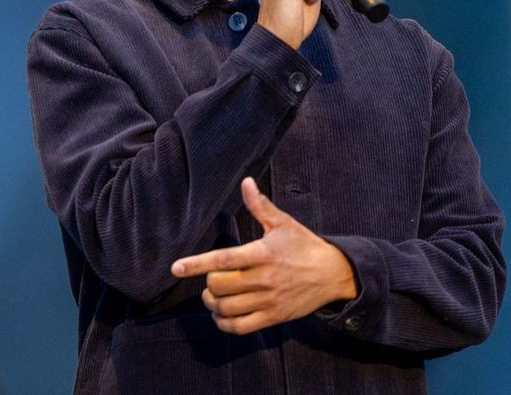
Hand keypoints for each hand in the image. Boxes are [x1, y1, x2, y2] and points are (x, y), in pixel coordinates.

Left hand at [170, 177, 357, 334]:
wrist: (334, 274)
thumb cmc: (304, 245)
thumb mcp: (283, 223)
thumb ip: (260, 206)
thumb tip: (246, 182)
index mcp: (262, 253)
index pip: (223, 260)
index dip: (197, 264)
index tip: (176, 268)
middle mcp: (264, 279)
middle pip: (220, 286)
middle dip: (209, 283)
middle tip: (212, 279)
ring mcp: (268, 300)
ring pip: (227, 308)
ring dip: (213, 303)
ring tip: (214, 296)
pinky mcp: (274, 317)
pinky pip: (240, 327)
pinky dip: (224, 323)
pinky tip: (222, 314)